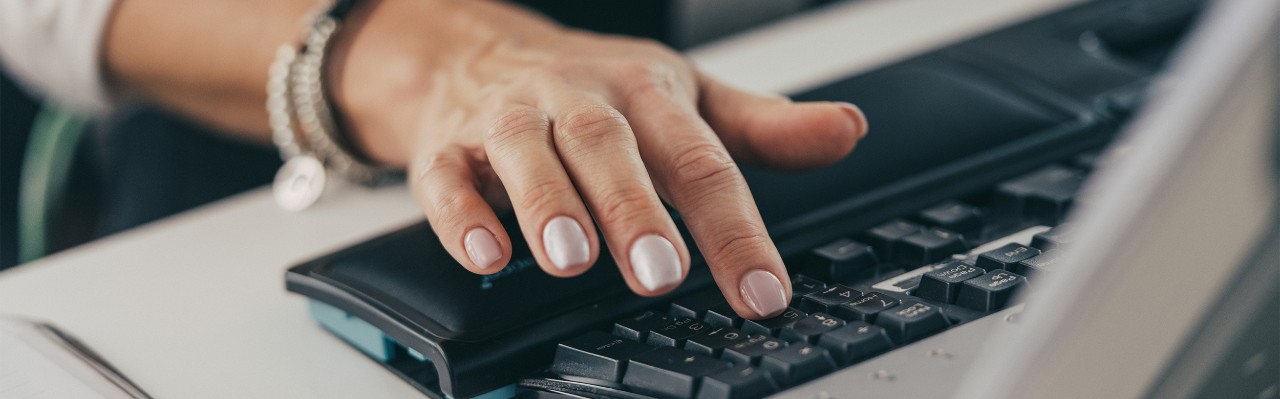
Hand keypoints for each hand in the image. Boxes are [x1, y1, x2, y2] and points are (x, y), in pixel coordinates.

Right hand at [331, 0, 866, 318]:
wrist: (481, 54)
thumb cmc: (599, 91)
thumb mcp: (689, 100)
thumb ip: (764, 127)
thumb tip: (847, 129)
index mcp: (647, 93)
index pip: (701, 160)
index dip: (734, 229)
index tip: (763, 291)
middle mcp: (579, 101)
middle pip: (610, 149)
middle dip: (636, 212)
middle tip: (660, 275)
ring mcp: (511, 121)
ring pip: (528, 155)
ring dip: (548, 206)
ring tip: (572, 258)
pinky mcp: (449, 148)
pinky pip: (449, 176)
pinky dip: (463, 214)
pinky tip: (485, 254)